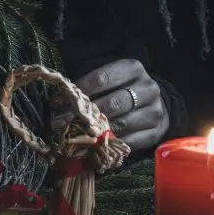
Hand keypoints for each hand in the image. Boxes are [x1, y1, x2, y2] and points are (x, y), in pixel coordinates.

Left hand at [50, 59, 168, 151]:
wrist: (157, 104)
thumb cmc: (123, 88)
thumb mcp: (110, 76)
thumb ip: (88, 82)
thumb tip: (59, 96)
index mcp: (133, 69)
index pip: (102, 79)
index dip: (77, 90)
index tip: (56, 101)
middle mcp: (147, 88)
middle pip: (111, 103)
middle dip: (83, 114)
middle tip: (60, 122)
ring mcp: (154, 111)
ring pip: (120, 123)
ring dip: (94, 132)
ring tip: (72, 135)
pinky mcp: (156, 132)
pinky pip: (129, 141)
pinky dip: (110, 145)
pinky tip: (92, 145)